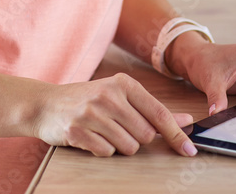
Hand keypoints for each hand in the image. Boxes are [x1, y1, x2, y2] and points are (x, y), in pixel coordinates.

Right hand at [32, 73, 196, 157]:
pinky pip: (106, 152)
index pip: (159, 113)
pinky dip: (102, 150)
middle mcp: (109, 95)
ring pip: (128, 146)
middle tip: (119, 127)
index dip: (177, 134)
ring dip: (119, 145)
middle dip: (137, 138)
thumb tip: (186, 121)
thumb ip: (152, 109)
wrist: (45, 104)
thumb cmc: (87, 100)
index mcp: (123, 83)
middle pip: (145, 135)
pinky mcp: (77, 130)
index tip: (190, 149)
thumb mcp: (119, 96)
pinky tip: (91, 137)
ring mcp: (92, 113)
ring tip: (103, 131)